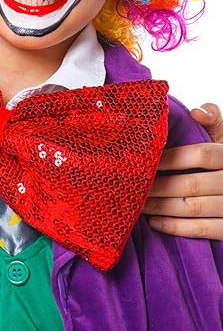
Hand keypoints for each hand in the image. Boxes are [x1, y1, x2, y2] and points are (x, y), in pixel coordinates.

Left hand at [143, 104, 222, 239]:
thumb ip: (212, 120)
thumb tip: (196, 112)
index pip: (200, 155)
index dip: (171, 158)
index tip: (146, 162)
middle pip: (191, 184)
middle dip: (157, 187)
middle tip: (131, 186)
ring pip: (193, 208)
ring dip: (161, 207)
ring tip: (137, 204)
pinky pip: (204, 230)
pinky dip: (176, 227)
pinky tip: (155, 222)